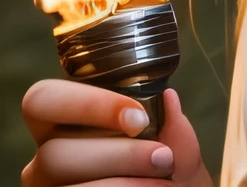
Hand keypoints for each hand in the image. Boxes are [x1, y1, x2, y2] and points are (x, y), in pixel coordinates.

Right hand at [21, 82, 211, 186]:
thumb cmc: (166, 172)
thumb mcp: (175, 149)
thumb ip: (172, 127)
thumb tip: (168, 97)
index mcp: (63, 124)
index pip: (42, 99)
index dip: (87, 104)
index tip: (139, 118)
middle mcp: (45, 158)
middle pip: (55, 152)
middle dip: (119, 155)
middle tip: (163, 158)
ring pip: (69, 184)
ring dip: (124, 183)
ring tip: (163, 183)